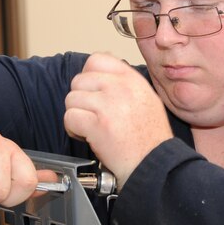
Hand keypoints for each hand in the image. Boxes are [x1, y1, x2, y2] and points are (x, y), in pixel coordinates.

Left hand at [64, 53, 172, 188]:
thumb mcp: (148, 100)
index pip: (97, 59)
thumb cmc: (150, 139)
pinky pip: (69, 117)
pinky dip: (73, 129)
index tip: (93, 92)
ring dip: (76, 115)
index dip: (89, 76)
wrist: (154, 164)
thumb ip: (126, 84)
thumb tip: (102, 75)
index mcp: (133, 80)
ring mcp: (108, 105)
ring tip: (90, 127)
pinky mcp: (96, 125)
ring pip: (71, 99)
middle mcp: (120, 88)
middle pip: (79, 80)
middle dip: (81, 99)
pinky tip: (87, 137)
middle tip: (92, 115)